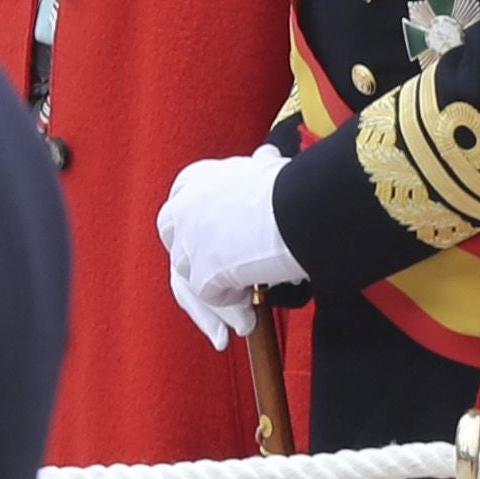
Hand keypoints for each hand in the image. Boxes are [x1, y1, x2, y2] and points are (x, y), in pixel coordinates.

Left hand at [157, 146, 299, 346]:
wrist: (302, 205)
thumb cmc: (296, 186)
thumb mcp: (268, 170)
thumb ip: (256, 171)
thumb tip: (264, 157)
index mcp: (196, 180)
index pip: (179, 215)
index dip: (197, 240)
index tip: (219, 257)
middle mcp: (182, 208)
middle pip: (178, 252)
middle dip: (197, 279)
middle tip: (225, 300)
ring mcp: (188, 241)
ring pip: (189, 281)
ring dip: (215, 306)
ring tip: (243, 321)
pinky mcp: (201, 271)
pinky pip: (211, 299)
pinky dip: (229, 311)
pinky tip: (250, 320)